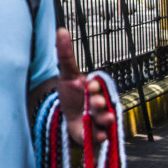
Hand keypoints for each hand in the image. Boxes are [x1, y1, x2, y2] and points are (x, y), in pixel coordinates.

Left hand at [56, 28, 114, 147]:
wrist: (70, 118)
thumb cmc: (71, 93)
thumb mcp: (66, 74)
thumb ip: (65, 54)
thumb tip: (61, 30)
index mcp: (95, 88)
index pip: (98, 86)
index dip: (94, 86)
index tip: (89, 84)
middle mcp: (102, 104)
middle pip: (104, 103)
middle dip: (100, 103)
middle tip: (95, 101)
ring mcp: (101, 120)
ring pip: (106, 120)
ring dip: (104, 119)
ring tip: (101, 118)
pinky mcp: (97, 135)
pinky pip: (102, 137)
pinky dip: (99, 136)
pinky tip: (97, 135)